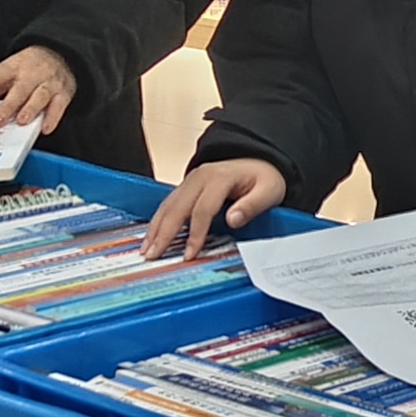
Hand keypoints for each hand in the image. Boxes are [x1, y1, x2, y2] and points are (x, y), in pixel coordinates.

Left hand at [0, 46, 78, 132]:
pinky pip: (59, 105)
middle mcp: (31, 73)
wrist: (60, 53)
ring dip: (31, 109)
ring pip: (40, 95)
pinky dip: (53, 117)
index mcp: (12, 66)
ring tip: (21, 122)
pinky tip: (45, 127)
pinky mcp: (63, 92)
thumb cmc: (29, 68)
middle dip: (9, 105)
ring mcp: (49, 82)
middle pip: (20, 88)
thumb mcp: (8, 71)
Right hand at [148, 155, 286, 262]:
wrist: (258, 161)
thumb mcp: (269, 191)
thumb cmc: (264, 178)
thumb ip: (252, 206)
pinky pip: (169, 204)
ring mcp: (191, 180)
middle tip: (153, 255)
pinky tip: (152, 235)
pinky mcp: (187, 186)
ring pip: (168, 205)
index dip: (196, 234)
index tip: (189, 254)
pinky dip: (158, 220)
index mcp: (220, 178)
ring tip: (146, 250)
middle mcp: (201, 177)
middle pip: (178, 207)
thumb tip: (233, 219)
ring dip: (156, 228)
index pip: (203, 209)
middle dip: (164, 233)